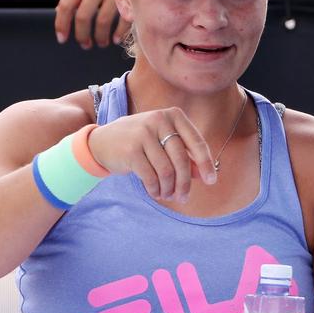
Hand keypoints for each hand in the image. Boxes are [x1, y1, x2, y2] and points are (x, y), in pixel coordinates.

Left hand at [55, 0, 130, 48]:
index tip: (62, 38)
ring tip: (100, 42)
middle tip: (84, 44)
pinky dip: (118, 33)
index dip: (62, 25)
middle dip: (82, 35)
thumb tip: (61, 11)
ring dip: (100, 37)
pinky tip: (115, 38)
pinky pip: (123, 19)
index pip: (67, 5)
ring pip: (103, 21)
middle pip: (84, 16)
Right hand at [88, 107, 217, 201]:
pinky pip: (151, 177)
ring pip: (167, 171)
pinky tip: (156, 193)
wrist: (102, 141)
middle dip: (185, 183)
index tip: (212, 181)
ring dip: (169, 189)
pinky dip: (156, 189)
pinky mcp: (131, 150)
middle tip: (184, 197)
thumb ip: (185, 155)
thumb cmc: (140, 142)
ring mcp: (143, 134)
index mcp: (173, 115)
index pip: (196, 142)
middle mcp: (159, 120)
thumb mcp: (163, 143)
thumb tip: (205, 175)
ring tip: (168, 195)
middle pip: (181, 159)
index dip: (206, 163)